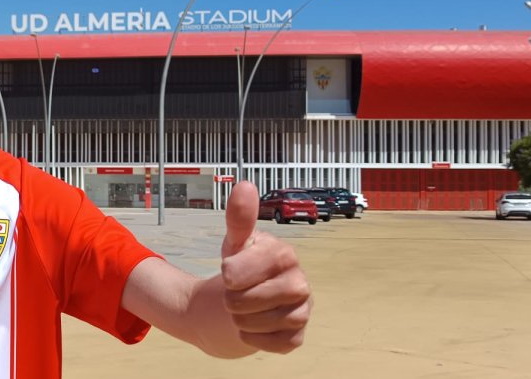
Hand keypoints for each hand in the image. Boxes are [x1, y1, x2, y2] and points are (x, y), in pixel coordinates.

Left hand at [219, 181, 311, 352]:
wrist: (244, 301)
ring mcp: (302, 310)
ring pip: (260, 324)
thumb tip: (245, 186)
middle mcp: (300, 282)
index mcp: (284, 254)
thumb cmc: (241, 267)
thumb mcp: (235, 242)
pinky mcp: (297, 336)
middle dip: (233, 300)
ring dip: (242, 319)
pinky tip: (255, 326)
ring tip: (244, 309)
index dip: (228, 275)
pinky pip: (273, 344)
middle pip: (250, 301)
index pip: (239, 272)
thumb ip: (239, 218)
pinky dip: (255, 338)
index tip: (230, 271)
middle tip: (235, 294)